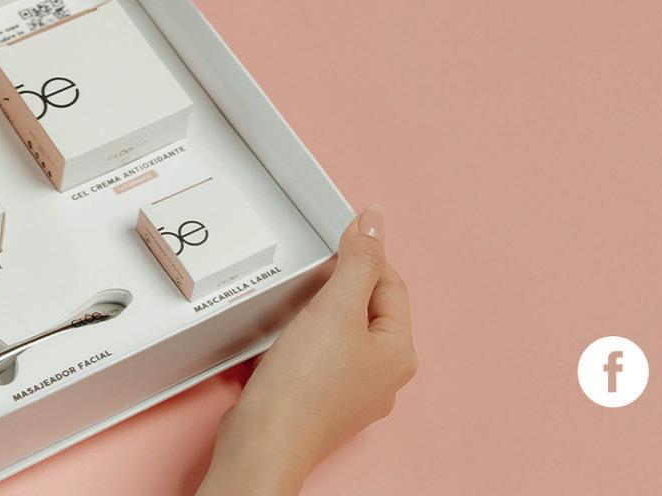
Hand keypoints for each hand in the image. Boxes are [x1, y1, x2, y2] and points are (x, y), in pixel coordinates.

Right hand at [201, 207, 415, 494]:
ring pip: (338, 335)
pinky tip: (279, 341)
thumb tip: (375, 220)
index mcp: (399, 354)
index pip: (391, 286)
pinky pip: (315, 360)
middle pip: (365, 311)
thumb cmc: (302, 385)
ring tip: (292, 312)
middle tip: (308, 281)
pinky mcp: (319, 405)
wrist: (262, 443)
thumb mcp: (335, 307)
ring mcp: (351, 395)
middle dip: (335, 290)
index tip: (337, 239)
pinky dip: (297, 343)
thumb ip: (359, 260)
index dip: (364, 257)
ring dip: (313, 317)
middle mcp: (382, 378)